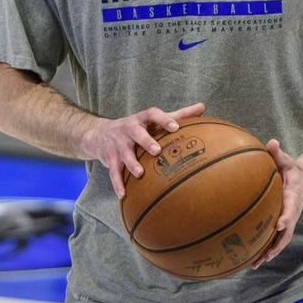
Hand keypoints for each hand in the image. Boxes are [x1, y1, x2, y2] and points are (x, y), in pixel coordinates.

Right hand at [82, 102, 204, 198]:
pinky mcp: (110, 158)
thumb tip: (202, 107)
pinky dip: (117, 184)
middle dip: (145, 141)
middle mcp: (128, 129)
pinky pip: (113, 172)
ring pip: (124, 153)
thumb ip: (178, 115)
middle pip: (136, 133)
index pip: (152, 115)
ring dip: (131, 163)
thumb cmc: (137, 127)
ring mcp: (118, 144)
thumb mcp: (153, 120)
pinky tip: (123, 195)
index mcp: (142, 120)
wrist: (100, 134)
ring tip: (140, 173)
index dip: (164, 119)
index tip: (175, 127)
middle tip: (156, 150)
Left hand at [251, 138, 302, 268]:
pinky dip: (265, 249)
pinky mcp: (283, 223)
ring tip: (254, 264)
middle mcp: (292, 212)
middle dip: (276, 245)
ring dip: (269, 252)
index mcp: (294, 196)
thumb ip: (278, 153)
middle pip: (286, 232)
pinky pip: (275, 238)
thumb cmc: (292, 169)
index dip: (286, 217)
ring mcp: (289, 220)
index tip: (279, 225)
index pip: (291, 208)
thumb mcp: (287, 160)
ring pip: (280, 240)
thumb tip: (271, 142)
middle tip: (264, 256)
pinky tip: (252, 258)